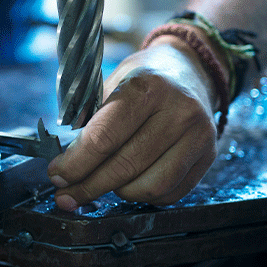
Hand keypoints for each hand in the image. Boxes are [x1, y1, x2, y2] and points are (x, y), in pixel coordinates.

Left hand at [47, 36, 219, 208]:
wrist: (190, 70)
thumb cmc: (143, 79)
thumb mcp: (110, 82)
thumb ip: (88, 119)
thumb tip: (64, 164)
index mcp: (146, 87)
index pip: (104, 138)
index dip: (75, 163)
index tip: (57, 174)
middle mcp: (178, 111)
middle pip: (125, 166)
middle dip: (88, 186)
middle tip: (67, 194)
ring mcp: (199, 135)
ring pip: (149, 186)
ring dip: (118, 192)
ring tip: (102, 183)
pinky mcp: (209, 155)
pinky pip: (171, 193)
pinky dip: (144, 196)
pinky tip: (129, 184)